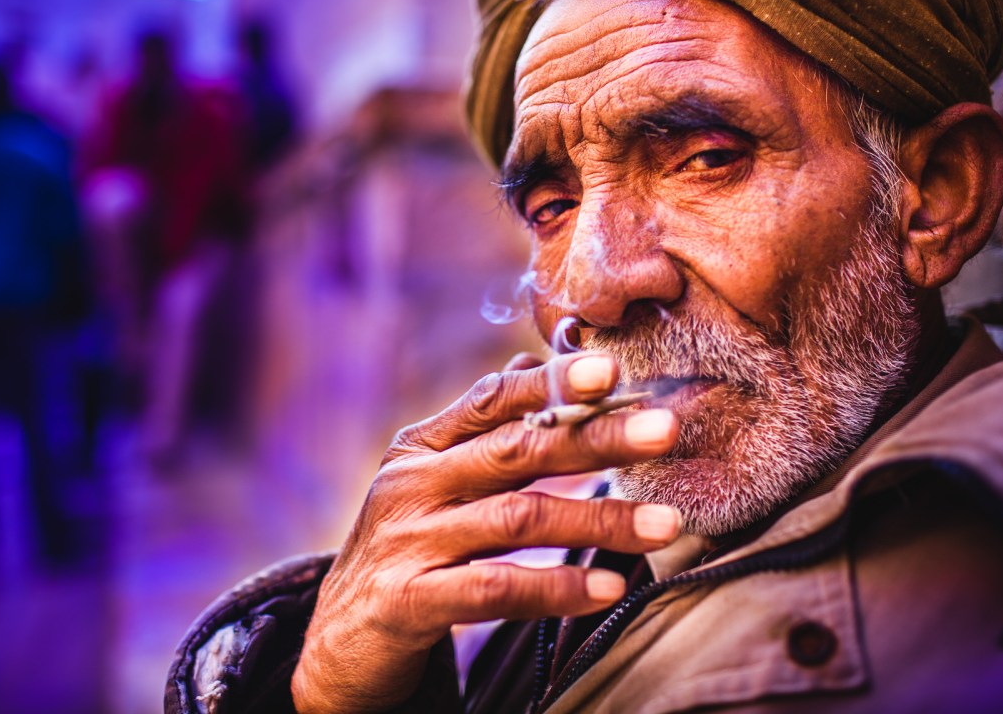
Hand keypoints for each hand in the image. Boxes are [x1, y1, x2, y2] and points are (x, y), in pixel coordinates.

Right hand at [291, 351, 680, 711]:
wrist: (337, 639)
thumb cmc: (405, 548)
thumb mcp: (431, 481)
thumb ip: (480, 428)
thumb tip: (529, 363)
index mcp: (421, 447)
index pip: (492, 400)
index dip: (552, 382)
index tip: (613, 369)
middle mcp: (411, 484)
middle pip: (516, 450)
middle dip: (595, 437)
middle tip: (664, 429)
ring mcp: (408, 541)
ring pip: (517, 518)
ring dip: (597, 518)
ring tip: (664, 524)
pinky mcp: (408, 600)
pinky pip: (495, 589)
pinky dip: (555, 587)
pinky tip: (606, 587)